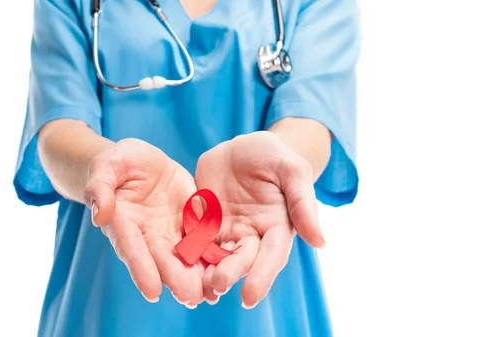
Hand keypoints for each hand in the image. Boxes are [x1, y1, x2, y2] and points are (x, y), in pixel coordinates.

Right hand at [84, 138, 204, 305]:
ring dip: (198, 276)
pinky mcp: (191, 220)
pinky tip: (230, 270)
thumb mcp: (105, 167)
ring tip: (213, 294)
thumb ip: (100, 188)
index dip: (141, 269)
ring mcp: (170, 230)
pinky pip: (205, 238)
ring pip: (185, 256)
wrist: (138, 160)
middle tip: (190, 298)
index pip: (131, 248)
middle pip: (162, 260)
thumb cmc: (115, 163)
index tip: (152, 292)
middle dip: (176, 279)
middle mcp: (148, 235)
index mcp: (123, 223)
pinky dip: (215, 255)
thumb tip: (100, 215)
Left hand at [194, 131, 323, 307]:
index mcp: (277, 227)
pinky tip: (176, 262)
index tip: (249, 297)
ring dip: (205, 272)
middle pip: (240, 259)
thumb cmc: (274, 156)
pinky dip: (186, 251)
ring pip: (215, 255)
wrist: (243, 146)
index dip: (261, 277)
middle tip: (216, 285)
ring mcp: (225, 229)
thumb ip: (303, 204)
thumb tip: (320, 242)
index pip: (271, 256)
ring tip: (195, 286)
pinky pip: (193, 237)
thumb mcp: (293, 171)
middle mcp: (250, 234)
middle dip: (229, 274)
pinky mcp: (202, 220)